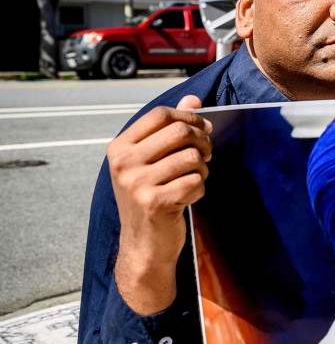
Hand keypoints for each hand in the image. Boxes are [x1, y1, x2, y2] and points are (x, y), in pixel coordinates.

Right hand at [110, 96, 212, 314]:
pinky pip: (195, 182)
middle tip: (206, 154)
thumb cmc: (151, 197)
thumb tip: (193, 98)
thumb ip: (171, 128)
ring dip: (202, 168)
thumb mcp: (153, 161)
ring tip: (195, 178)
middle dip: (202, 141)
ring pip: (191, 157)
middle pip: (180, 131)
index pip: (160, 114)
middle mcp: (123, 163)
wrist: (143, 245)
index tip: (203, 129)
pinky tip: (187, 198)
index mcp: (119, 148)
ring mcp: (137, 183)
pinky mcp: (155, 202)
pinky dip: (199, 190)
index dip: (189, 117)